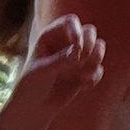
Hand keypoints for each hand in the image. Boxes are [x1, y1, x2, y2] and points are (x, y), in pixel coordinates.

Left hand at [7, 13, 104, 129]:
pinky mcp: (84, 73)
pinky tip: (82, 86)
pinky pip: (98, 69)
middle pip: (89, 31)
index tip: (77, 46)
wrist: (33, 107)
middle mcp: (66, 43)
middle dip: (90, 44)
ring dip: (96, 59)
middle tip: (82, 59)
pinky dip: (94, 77)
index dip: (77, 31)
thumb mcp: (42, 72)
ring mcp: (77, 58)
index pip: (71, 22)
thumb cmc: (31, 86)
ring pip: (99, 47)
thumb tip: (78, 52)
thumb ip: (60, 60)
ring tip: (83, 75)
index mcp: (51, 36)